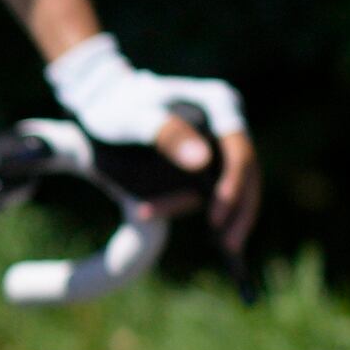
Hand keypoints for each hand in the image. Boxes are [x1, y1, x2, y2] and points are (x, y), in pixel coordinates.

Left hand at [44, 34, 259, 251]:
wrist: (102, 101)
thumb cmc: (117, 104)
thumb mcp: (135, 118)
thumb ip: (166, 136)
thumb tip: (203, 163)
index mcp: (218, 103)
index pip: (238, 149)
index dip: (233, 184)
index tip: (215, 216)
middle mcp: (225, 120)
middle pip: (246, 170)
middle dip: (238, 210)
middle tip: (229, 248)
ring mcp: (217, 140)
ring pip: (233, 182)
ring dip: (225, 215)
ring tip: (218, 245)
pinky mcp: (204, 157)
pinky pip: (208, 186)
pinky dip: (194, 205)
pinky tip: (179, 222)